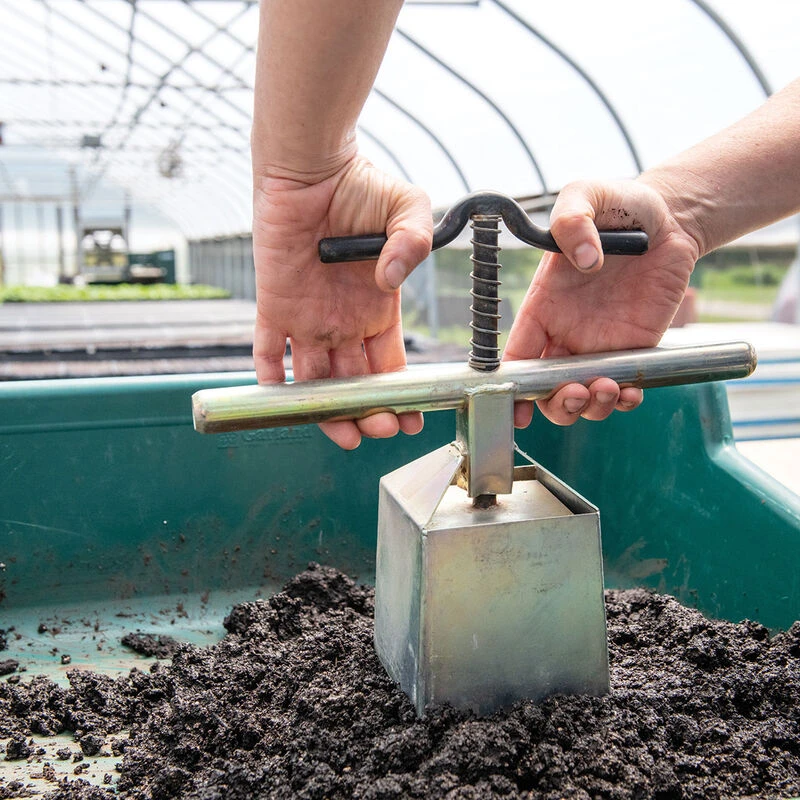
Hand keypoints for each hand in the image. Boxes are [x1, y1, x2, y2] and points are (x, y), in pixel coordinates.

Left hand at [252, 155, 431, 448]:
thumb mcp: (408, 208)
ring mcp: (306, 318)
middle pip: (353, 384)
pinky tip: (282, 404)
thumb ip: (413, 242)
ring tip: (346, 436)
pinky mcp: (273, 305)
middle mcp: (342, 322)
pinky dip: (269, 379)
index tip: (409, 421)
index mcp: (377, 309)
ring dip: (328, 410)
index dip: (398, 396)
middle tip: (378, 431)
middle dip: (367, 413)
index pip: (388, 366)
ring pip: (314, 379)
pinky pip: (265, 350)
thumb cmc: (361, 184)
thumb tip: (392, 278)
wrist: (312, 166)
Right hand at [504, 178, 698, 426]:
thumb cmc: (620, 205)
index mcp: (543, 306)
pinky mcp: (634, 351)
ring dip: (590, 407)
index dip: (511, 388)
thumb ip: (572, 219)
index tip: (514, 408)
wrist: (670, 218)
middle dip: (555, 403)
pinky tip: (631, 392)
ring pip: (583, 398)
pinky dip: (624, 402)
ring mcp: (600, 346)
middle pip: (546, 390)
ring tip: (608, 387)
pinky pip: (623, 389)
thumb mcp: (587, 194)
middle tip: (577, 390)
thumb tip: (585, 260)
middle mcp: (566, 334)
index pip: (517, 357)